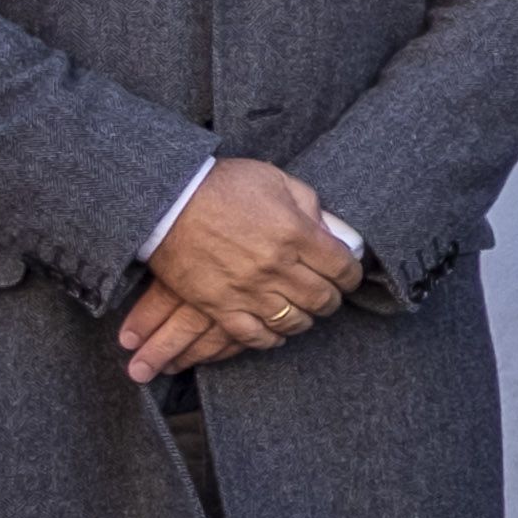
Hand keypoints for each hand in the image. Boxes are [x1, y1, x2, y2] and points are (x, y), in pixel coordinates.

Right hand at [121, 159, 357, 381]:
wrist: (165, 200)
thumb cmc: (222, 185)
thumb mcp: (276, 180)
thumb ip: (308, 205)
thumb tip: (329, 232)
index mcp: (295, 233)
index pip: (342, 268)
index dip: (351, 276)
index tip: (348, 277)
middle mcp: (276, 265)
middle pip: (322, 298)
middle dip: (332, 299)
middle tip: (328, 296)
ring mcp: (247, 289)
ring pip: (293, 321)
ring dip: (305, 319)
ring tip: (303, 311)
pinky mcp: (218, 305)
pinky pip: (254, 335)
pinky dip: (270, 338)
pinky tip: (275, 331)